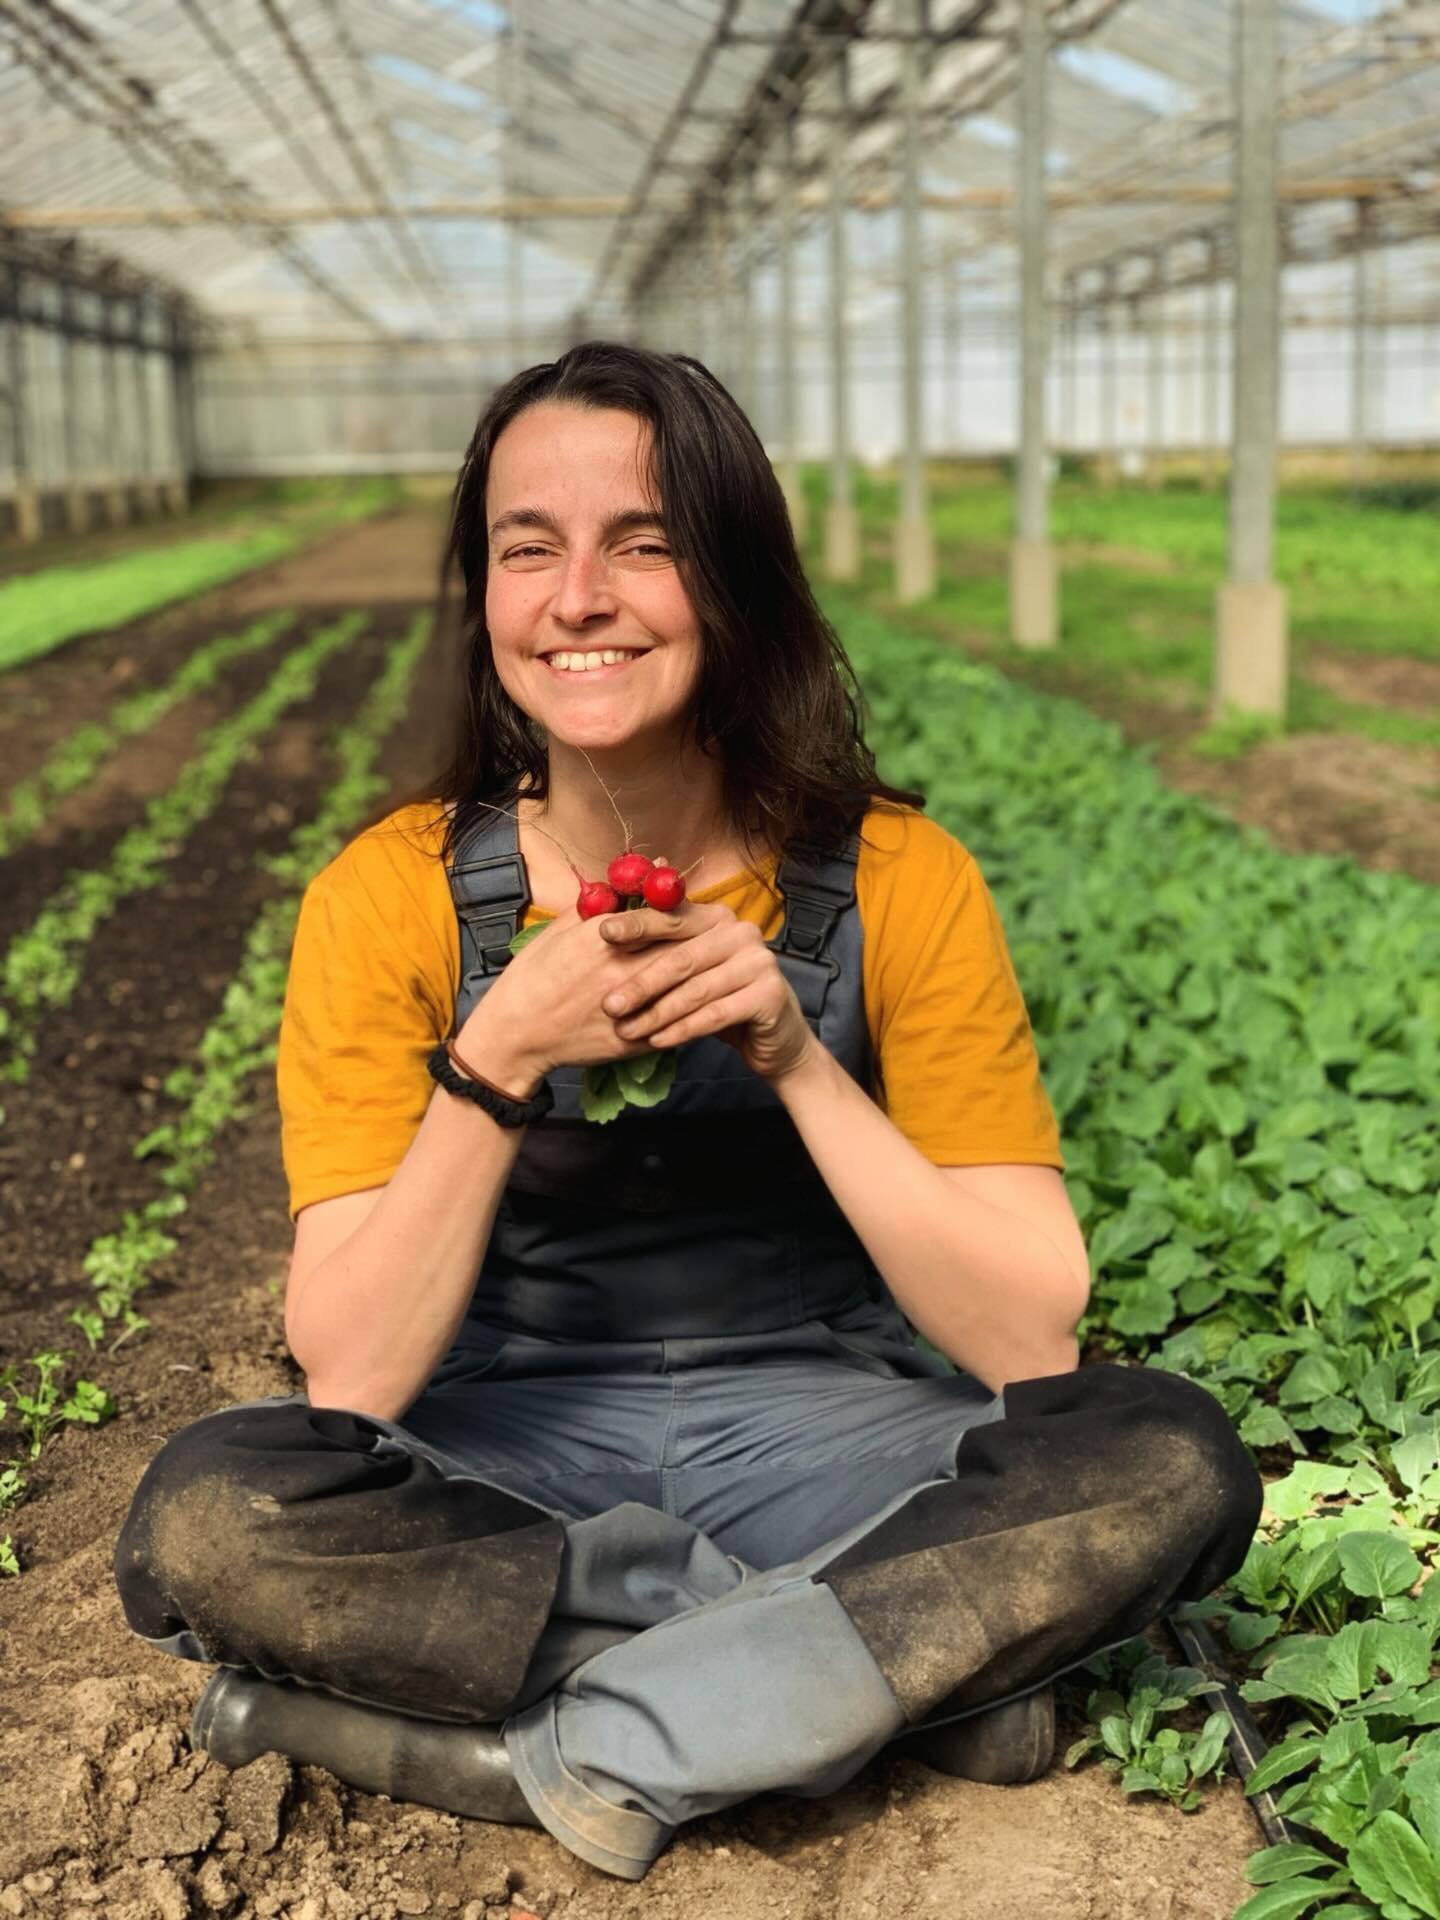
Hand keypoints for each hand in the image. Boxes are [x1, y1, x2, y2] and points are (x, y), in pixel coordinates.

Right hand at [459, 900, 699, 1080]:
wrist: (518, 1032)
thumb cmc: (535, 974)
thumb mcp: (564, 926)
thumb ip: (606, 900)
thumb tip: (646, 869)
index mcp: (606, 939)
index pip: (666, 918)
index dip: (692, 915)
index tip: (703, 914)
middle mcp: (624, 971)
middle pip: (686, 951)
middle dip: (708, 944)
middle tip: (723, 939)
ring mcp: (633, 1007)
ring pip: (689, 989)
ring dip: (708, 978)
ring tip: (720, 969)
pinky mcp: (636, 1040)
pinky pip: (679, 1024)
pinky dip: (695, 1014)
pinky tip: (704, 1005)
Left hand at [596, 902, 816, 1083]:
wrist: (772, 1037)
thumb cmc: (718, 999)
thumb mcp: (688, 970)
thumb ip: (658, 948)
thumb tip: (603, 926)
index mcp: (717, 917)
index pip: (672, 916)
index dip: (637, 923)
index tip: (603, 933)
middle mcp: (742, 932)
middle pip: (681, 957)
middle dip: (640, 983)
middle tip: (608, 1004)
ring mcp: (759, 962)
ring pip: (696, 990)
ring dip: (657, 1013)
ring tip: (627, 1030)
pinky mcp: (769, 995)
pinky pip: (715, 1014)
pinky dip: (682, 1029)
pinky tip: (656, 1041)